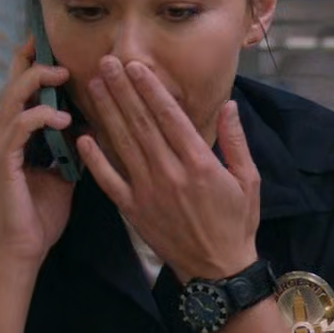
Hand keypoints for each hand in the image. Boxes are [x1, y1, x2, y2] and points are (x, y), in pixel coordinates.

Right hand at [0, 37, 74, 272]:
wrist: (19, 253)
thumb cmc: (38, 219)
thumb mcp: (62, 175)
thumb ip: (69, 149)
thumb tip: (91, 129)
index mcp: (11, 139)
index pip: (20, 93)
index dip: (32, 67)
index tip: (51, 46)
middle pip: (11, 85)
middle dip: (31, 61)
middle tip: (52, 42)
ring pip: (12, 98)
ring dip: (39, 82)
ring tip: (63, 74)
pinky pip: (19, 126)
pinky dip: (40, 116)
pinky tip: (62, 119)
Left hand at [76, 56, 260, 280]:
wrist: (218, 269)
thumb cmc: (237, 222)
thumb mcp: (249, 180)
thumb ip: (236, 141)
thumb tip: (229, 106)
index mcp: (199, 163)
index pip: (169, 117)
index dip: (150, 89)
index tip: (136, 66)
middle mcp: (170, 173)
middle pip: (141, 123)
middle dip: (122, 90)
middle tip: (106, 63)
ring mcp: (148, 191)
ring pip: (123, 144)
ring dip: (107, 112)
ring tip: (94, 85)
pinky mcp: (133, 209)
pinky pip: (109, 180)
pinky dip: (95, 158)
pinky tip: (83, 136)